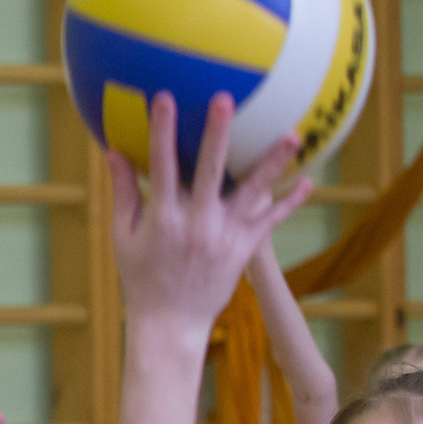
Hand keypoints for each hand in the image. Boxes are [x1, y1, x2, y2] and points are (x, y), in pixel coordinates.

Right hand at [108, 92, 309, 341]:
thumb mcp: (124, 238)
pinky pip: (270, 222)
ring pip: (251, 192)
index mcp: (162, 219)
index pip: (160, 167)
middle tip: (225, 99)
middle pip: (208, 170)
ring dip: (273, 163)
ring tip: (293, 135)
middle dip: (216, 134)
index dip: (160, 131)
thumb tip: (113, 152)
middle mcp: (195, 224)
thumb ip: (124, 193)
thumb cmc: (141, 279)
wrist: (170, 325)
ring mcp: (223, 236)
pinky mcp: (244, 250)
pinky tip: (309, 182)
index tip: (163, 98)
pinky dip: (289, 203)